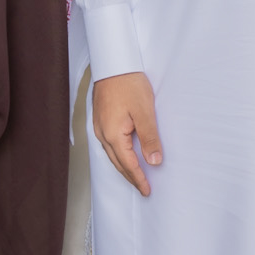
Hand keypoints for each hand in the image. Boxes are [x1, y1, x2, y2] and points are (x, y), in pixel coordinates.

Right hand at [92, 71, 162, 196]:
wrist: (113, 63)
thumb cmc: (128, 83)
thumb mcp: (144, 111)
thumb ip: (149, 138)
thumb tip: (154, 161)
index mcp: (113, 134)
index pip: (128, 164)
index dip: (138, 178)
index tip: (147, 190)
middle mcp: (102, 134)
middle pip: (117, 162)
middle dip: (130, 177)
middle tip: (143, 188)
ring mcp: (99, 127)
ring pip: (112, 154)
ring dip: (124, 166)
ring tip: (136, 175)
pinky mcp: (101, 119)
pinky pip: (109, 144)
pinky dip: (118, 154)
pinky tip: (125, 154)